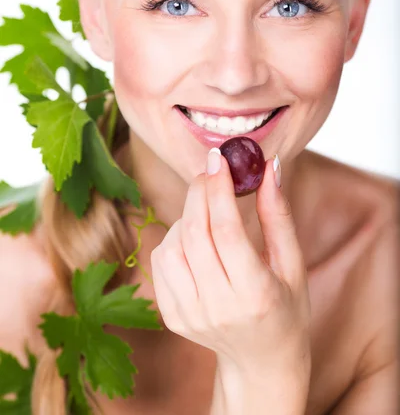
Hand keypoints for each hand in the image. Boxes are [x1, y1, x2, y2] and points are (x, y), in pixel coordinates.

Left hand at [150, 151, 311, 381]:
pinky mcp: (172, 316)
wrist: (261, 362)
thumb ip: (278, 215)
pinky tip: (194, 236)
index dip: (219, 190)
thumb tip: (270, 167)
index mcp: (255, 294)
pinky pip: (161, 262)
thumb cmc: (285, 308)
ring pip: (172, 245)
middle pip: (195, 233)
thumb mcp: (292, 264)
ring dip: (186, 214)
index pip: (227, 231)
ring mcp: (190, 315)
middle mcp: (218, 307)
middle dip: (199, 192)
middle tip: (210, 171)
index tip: (218, 160)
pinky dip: (173, 238)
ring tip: (207, 208)